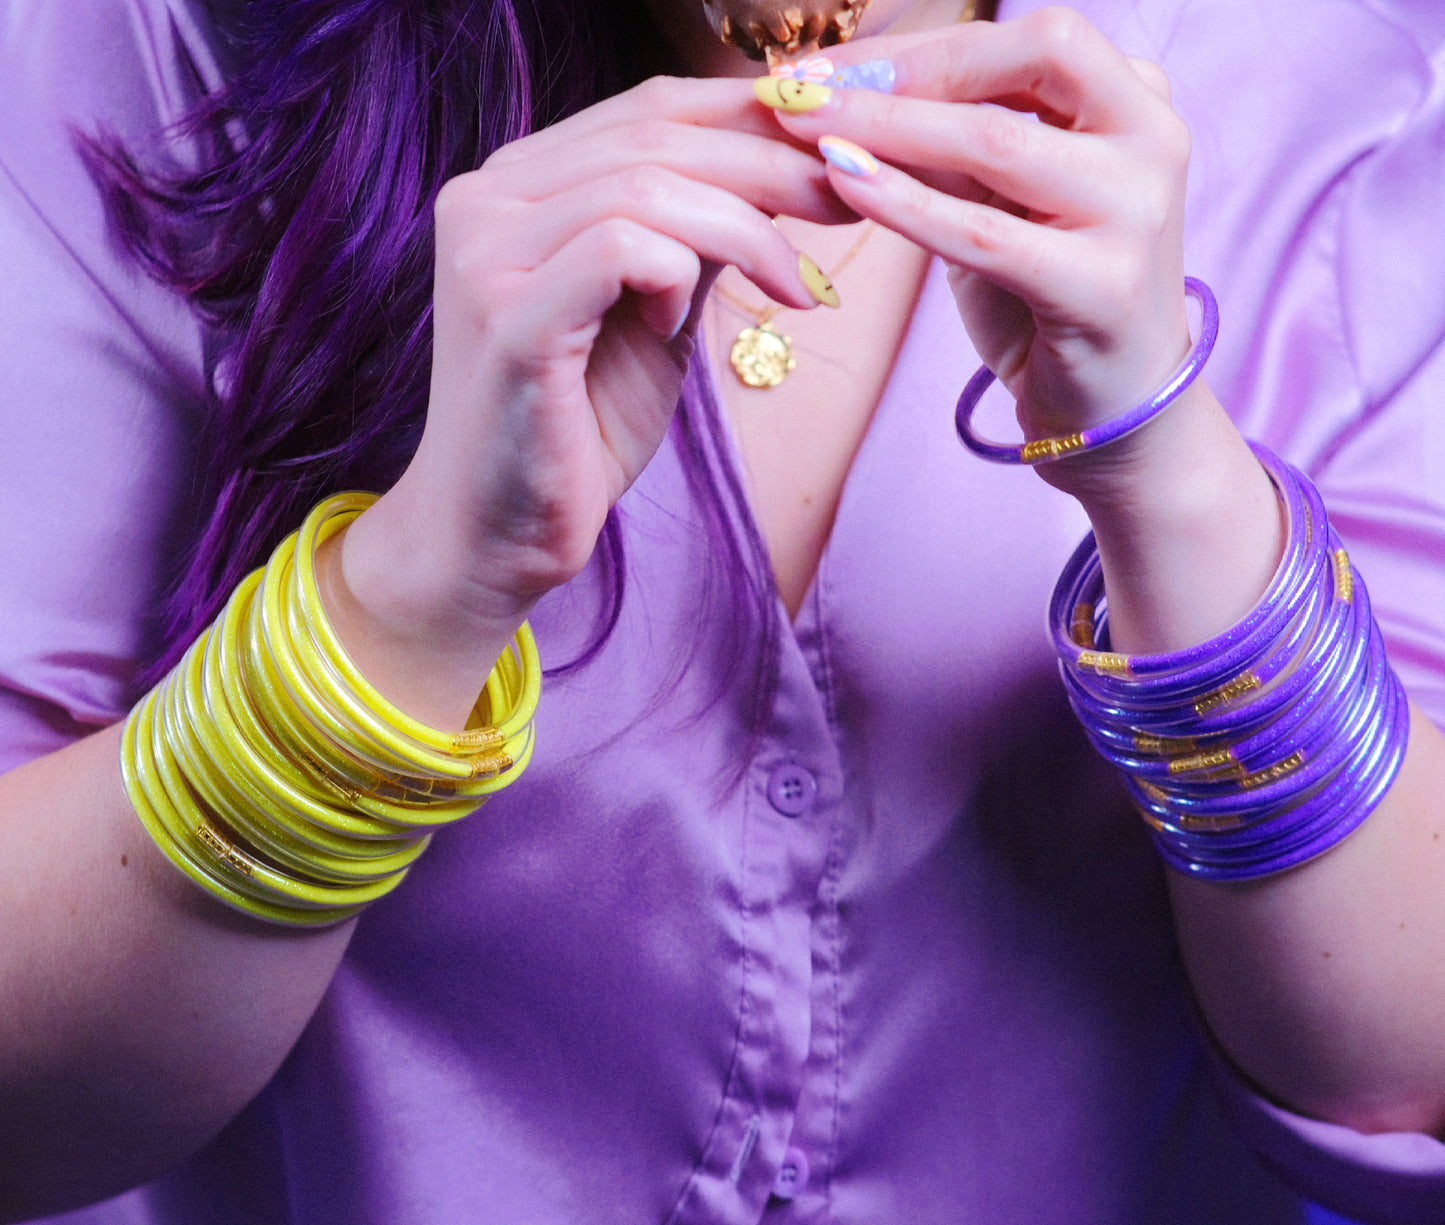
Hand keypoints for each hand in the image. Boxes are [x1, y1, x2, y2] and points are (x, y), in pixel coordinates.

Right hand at [331, 75, 855, 718]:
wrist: (499, 534)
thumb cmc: (579, 428)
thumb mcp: (656, 313)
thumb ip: (696, 237)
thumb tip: (783, 174)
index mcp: (520, 183)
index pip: (650, 107)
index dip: (753, 116)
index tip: (838, 151)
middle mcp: (488, 198)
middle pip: (656, 132)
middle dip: (774, 164)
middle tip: (851, 199)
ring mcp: (488, 252)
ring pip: (647, 185)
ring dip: (747, 229)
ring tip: (797, 285)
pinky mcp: (507, 317)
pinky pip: (622, 248)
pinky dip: (680, 274)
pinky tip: (680, 326)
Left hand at [767, 8, 1194, 479]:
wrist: (1108, 410)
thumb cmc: (1047, 298)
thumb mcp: (999, 204)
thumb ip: (950, 148)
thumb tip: (847, 91)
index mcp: (1135, 103)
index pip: (1030, 37)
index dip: (924, 42)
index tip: (831, 63)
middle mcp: (1152, 142)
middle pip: (1027, 61)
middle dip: (905, 70)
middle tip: (806, 87)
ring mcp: (1137, 213)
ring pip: (997, 143)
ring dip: (887, 127)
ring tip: (803, 125)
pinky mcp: (1103, 286)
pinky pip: (984, 233)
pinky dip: (906, 204)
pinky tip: (844, 181)